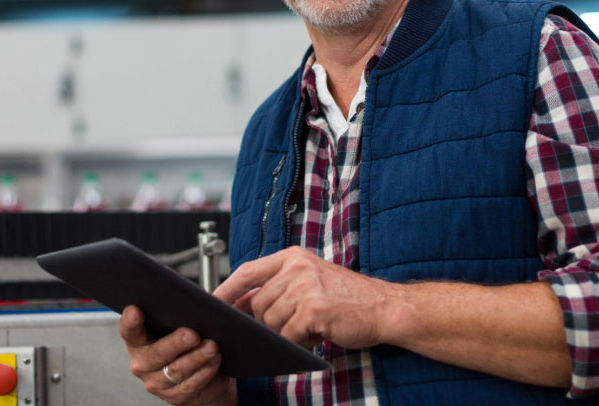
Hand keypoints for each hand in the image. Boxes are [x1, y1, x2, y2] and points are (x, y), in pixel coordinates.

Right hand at [118, 305, 234, 405]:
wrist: (204, 376)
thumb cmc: (189, 343)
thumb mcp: (184, 324)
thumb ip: (186, 312)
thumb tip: (209, 295)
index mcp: (138, 340)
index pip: (129, 330)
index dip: (130, 321)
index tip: (136, 311)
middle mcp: (142, 362)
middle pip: (157, 353)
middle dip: (176, 342)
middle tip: (192, 334)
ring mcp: (156, 382)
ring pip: (176, 370)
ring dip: (197, 357)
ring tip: (212, 346)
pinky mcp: (174, 397)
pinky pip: (190, 385)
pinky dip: (204, 372)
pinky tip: (214, 361)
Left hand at [213, 246, 398, 349]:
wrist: (385, 307)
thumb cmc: (349, 298)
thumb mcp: (311, 281)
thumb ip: (279, 288)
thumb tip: (241, 306)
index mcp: (294, 257)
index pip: (247, 271)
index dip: (227, 289)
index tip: (213, 302)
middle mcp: (297, 268)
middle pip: (257, 303)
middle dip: (267, 322)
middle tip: (294, 325)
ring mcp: (305, 287)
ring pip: (271, 321)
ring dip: (287, 332)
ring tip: (311, 327)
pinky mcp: (314, 309)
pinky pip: (288, 335)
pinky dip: (299, 341)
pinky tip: (317, 334)